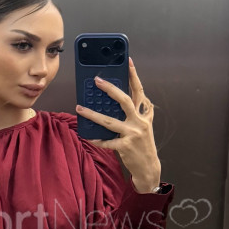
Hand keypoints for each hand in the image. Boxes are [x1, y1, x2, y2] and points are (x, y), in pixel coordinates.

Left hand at [76, 57, 161, 190]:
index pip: (139, 91)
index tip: (128, 61)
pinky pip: (106, 141)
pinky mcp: (125, 147)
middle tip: (96, 80)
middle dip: (110, 89)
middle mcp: (139, 122)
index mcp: (143, 115)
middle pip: (125, 101)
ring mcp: (133, 134)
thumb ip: (140, 112)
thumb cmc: (144, 144)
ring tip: (79, 108)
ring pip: (109, 121)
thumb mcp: (145, 125)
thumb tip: (128, 99)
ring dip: (92, 114)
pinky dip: (96, 139)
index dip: (134, 76)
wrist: (149, 167)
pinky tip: (87, 136)